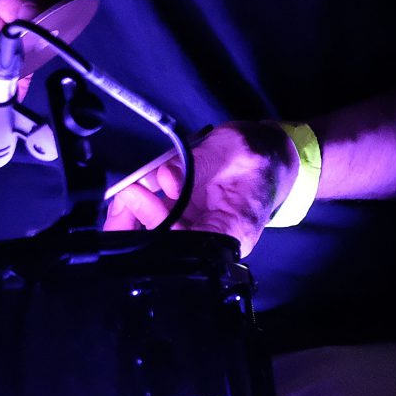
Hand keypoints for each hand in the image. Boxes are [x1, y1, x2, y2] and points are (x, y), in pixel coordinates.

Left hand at [103, 121, 297, 256]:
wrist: (271, 157)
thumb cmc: (259, 155)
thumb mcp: (231, 149)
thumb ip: (196, 163)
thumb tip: (164, 178)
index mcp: (231, 233)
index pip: (187, 246)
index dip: (157, 227)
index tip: (137, 200)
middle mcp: (212, 240)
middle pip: (166, 245)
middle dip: (138, 221)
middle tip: (124, 192)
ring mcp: (197, 229)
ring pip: (157, 233)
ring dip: (135, 213)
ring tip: (127, 188)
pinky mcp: (187, 218)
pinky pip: (159, 217)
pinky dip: (143, 204)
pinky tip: (135, 188)